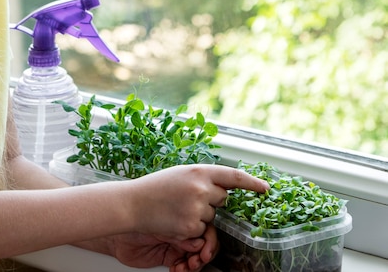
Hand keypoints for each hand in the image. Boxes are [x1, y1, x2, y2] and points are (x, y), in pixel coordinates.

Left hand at [109, 224, 217, 270]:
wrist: (118, 233)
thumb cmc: (134, 218)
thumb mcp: (160, 224)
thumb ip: (180, 234)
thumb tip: (198, 242)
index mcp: (181, 216)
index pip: (204, 228)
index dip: (209, 241)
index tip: (206, 250)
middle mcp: (181, 231)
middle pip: (203, 245)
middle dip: (204, 255)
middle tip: (197, 260)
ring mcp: (176, 245)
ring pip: (195, 258)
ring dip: (194, 265)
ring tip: (186, 266)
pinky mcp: (169, 258)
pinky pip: (184, 267)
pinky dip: (184, 270)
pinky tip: (178, 269)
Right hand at [125, 164, 268, 241]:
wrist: (134, 203)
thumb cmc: (155, 188)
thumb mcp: (181, 174)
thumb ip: (202, 178)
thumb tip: (224, 189)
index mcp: (198, 170)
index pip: (233, 176)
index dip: (252, 182)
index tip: (266, 188)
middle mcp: (201, 188)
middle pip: (223, 198)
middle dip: (212, 200)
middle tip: (187, 197)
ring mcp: (197, 208)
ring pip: (212, 216)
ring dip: (199, 215)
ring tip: (177, 207)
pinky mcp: (191, 226)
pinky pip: (201, 230)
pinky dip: (191, 227)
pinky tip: (175, 219)